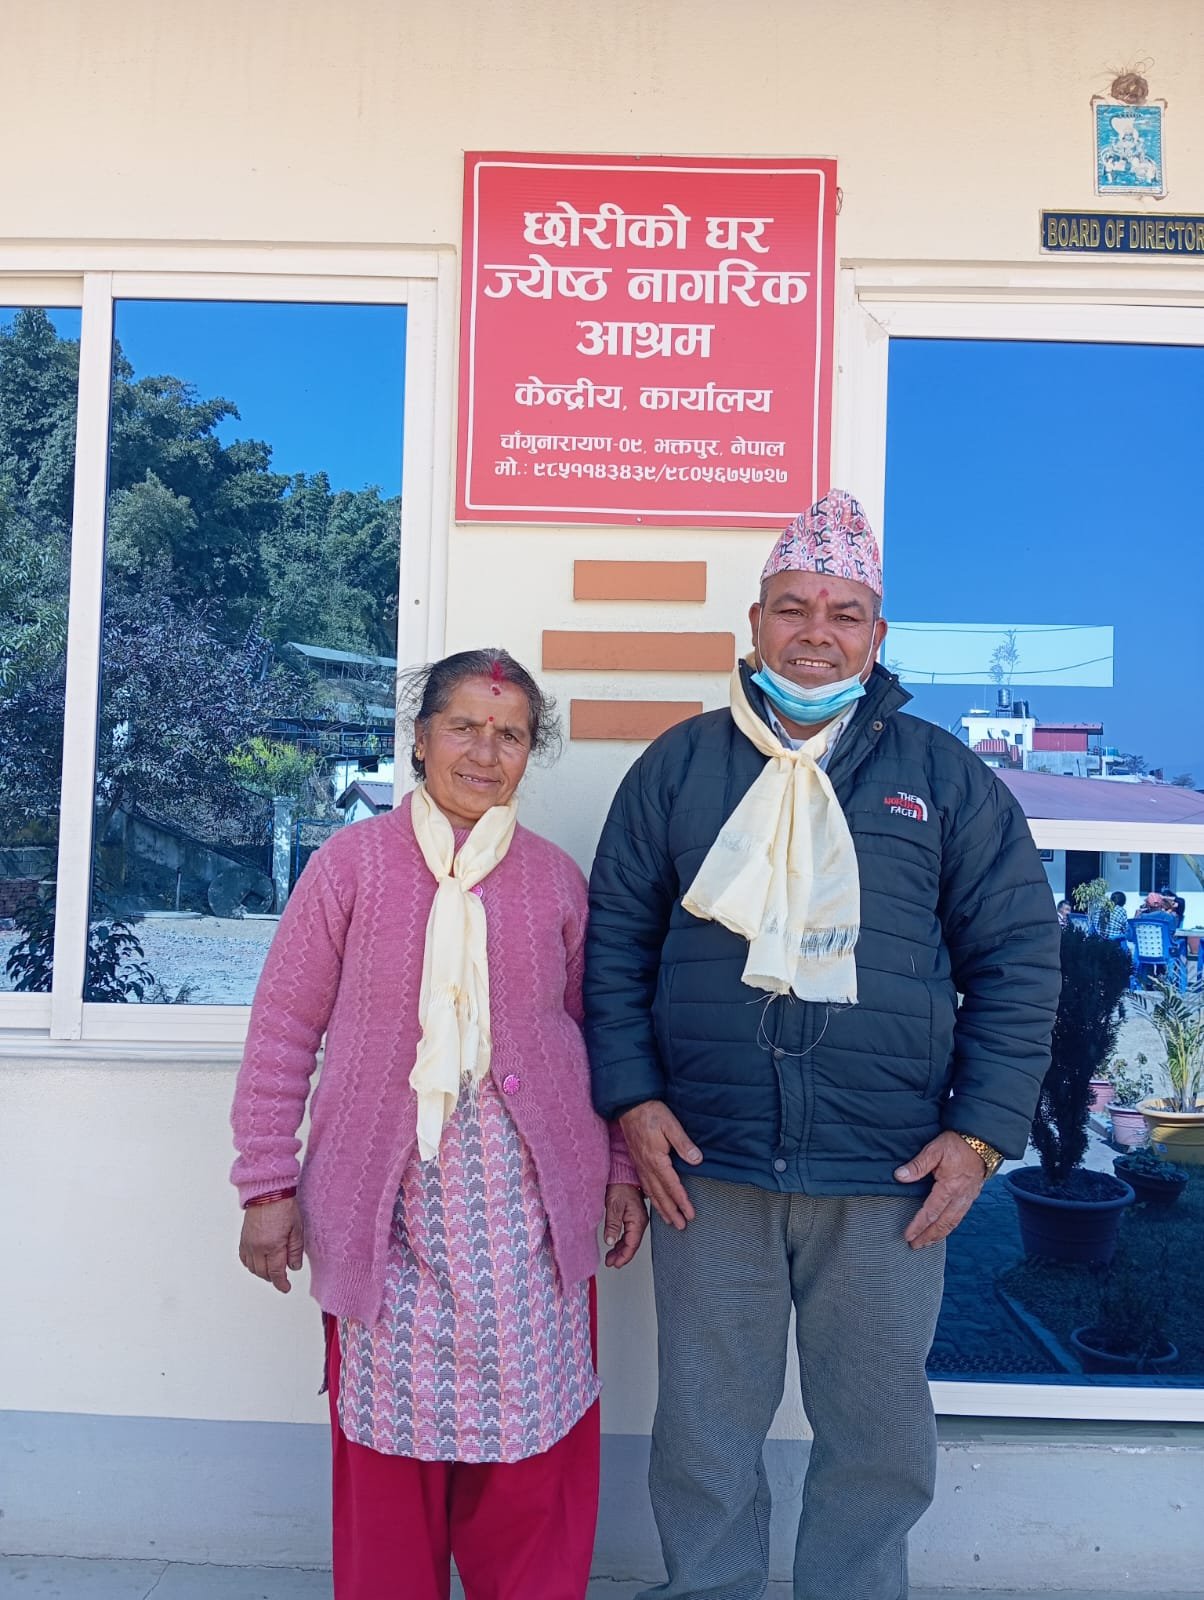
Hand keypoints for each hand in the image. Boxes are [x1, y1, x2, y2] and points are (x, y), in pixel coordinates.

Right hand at [239, 1197, 304, 1292]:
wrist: (267, 1192)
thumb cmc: (284, 1207)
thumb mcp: (297, 1229)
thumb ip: (295, 1250)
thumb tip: (294, 1266)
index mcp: (273, 1246)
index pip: (276, 1273)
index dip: (281, 1284)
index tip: (286, 1288)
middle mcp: (258, 1247)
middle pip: (263, 1273)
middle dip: (273, 1278)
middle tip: (282, 1278)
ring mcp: (248, 1243)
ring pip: (252, 1268)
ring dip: (262, 1273)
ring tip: (272, 1270)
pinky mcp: (243, 1238)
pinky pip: (244, 1258)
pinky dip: (251, 1264)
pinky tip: (258, 1262)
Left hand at [603, 1183, 647, 1268]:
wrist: (623, 1174)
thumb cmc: (621, 1186)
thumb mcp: (614, 1206)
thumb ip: (613, 1225)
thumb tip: (610, 1241)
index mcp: (637, 1221)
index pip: (632, 1245)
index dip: (623, 1257)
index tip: (615, 1263)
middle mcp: (640, 1222)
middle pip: (632, 1245)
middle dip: (621, 1256)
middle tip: (610, 1262)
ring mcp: (638, 1219)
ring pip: (630, 1240)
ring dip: (621, 1249)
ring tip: (611, 1256)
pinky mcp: (634, 1217)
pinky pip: (629, 1233)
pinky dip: (622, 1241)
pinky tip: (615, 1244)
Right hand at [618, 1100, 702, 1229]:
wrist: (629, 1105)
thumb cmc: (650, 1112)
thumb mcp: (670, 1124)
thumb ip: (683, 1143)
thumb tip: (697, 1160)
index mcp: (656, 1159)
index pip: (672, 1186)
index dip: (682, 1201)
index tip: (690, 1214)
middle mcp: (646, 1166)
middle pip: (660, 1195)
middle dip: (671, 1212)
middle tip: (681, 1226)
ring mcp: (640, 1165)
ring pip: (651, 1192)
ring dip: (661, 1208)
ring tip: (670, 1220)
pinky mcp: (637, 1161)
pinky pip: (645, 1185)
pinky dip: (651, 1198)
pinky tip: (654, 1201)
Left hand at [895, 1131, 985, 1248]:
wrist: (982, 1141)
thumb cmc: (957, 1144)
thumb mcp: (934, 1150)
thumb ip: (917, 1165)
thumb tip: (899, 1176)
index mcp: (949, 1187)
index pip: (931, 1212)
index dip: (918, 1226)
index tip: (908, 1236)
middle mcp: (960, 1197)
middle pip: (943, 1223)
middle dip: (928, 1236)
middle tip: (915, 1246)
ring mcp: (967, 1198)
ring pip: (953, 1223)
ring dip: (939, 1235)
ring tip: (927, 1243)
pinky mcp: (971, 1196)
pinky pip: (960, 1216)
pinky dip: (950, 1226)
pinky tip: (944, 1228)